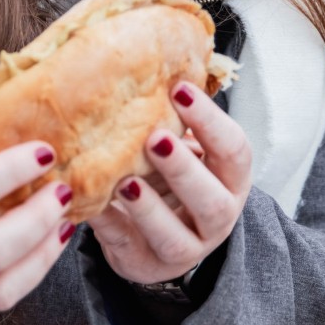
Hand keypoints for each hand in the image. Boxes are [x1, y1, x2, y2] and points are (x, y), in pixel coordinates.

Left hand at [86, 82, 251, 286]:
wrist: (155, 235)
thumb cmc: (169, 174)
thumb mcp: (181, 146)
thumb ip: (172, 117)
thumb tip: (147, 60)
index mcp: (229, 179)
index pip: (234, 150)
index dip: (210, 120)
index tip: (179, 89)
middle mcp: (216, 217)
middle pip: (213, 201)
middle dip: (184, 169)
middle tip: (154, 138)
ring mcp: (184, 248)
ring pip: (174, 237)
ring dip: (149, 209)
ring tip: (125, 182)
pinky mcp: (144, 264)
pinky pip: (126, 247)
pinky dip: (108, 225)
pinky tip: (90, 203)